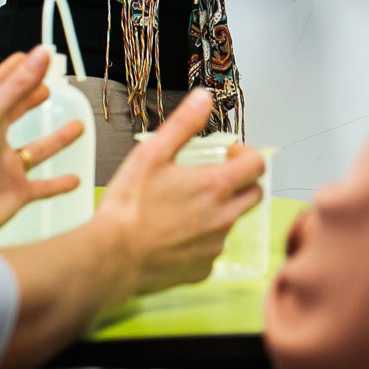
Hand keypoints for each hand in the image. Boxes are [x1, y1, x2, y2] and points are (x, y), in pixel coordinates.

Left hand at [0, 49, 87, 243]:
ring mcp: (6, 168)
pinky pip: (42, 187)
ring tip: (77, 127)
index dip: (14, 70)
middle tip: (50, 89)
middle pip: (15, 114)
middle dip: (31, 100)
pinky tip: (73, 180)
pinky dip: (59, 184)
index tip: (31, 57)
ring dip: (56, 140)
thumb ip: (18, 85)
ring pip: (35, 151)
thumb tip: (41, 54)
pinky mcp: (15, 193)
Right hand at [93, 89, 265, 295]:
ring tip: (183, 207)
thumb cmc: (129, 206)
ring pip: (230, 222)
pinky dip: (200, 240)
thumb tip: (204, 98)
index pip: (257, 166)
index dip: (246, 156)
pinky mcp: (202, 269)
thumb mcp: (152, 153)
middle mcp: (223, 218)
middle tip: (212, 178)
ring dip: (218, 211)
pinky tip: (174, 235)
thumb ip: (183, 124)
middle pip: (254, 195)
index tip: (228, 155)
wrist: (111, 257)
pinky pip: (211, 250)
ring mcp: (214, 246)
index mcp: (216, 186)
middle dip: (240, 183)